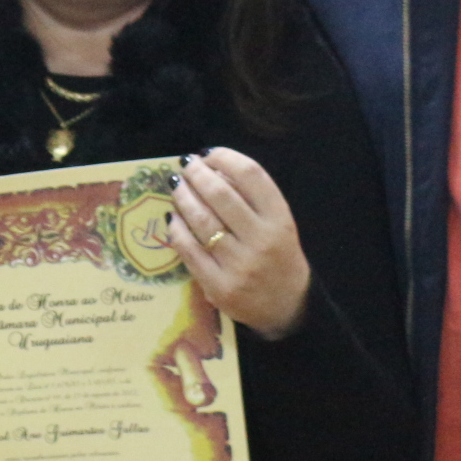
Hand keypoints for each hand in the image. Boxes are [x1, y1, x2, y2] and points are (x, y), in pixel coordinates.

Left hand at [168, 148, 310, 339]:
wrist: (287, 308)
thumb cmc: (278, 257)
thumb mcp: (278, 224)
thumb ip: (252, 198)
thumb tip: (212, 168)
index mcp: (280, 220)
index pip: (251, 175)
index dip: (226, 158)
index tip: (209, 153)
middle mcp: (262, 240)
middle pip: (221, 195)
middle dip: (198, 174)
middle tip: (186, 165)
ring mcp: (239, 265)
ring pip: (201, 220)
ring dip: (183, 197)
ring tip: (176, 185)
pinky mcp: (219, 286)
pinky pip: (189, 249)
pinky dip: (177, 228)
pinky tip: (173, 217)